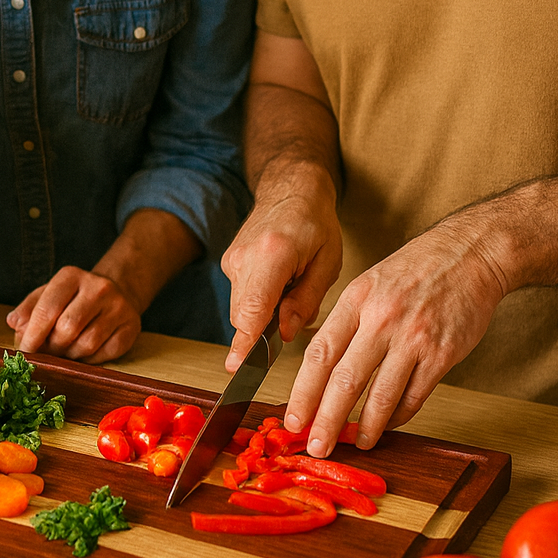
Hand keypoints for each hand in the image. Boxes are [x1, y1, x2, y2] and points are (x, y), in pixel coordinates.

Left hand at [6, 267, 140, 362]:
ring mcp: (118, 307)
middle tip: (47, 352)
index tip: (24, 353)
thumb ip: (29, 309)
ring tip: (66, 350)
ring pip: (86, 345)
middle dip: (52, 347)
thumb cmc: (74, 297)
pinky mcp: (131, 326)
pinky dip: (90, 360)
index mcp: (71, 276)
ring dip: (70, 355)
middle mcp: (98, 287)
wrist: (116, 290)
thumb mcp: (47, 294)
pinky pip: (105, 354)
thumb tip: (15, 324)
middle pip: (66, 330)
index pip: (47, 310)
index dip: (32, 336)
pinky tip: (84, 351)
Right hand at [221, 162, 341, 367]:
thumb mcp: (327, 263)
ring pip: (242, 309)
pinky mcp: (230, 263)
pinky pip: (242, 297)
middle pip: (244, 315)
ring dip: (264, 315)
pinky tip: (280, 283)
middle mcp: (245, 257)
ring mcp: (233, 260)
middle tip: (292, 319)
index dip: (246, 342)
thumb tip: (283, 334)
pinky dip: (260, 302)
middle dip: (264, 332)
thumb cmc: (315, 224)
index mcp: (274, 253)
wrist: (291, 189)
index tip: (238, 368)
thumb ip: (306, 300)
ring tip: (292, 287)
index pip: (254, 308)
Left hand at [283, 219, 507, 454]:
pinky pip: (415, 395)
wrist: (469, 253)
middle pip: (344, 381)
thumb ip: (347, 322)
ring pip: (381, 395)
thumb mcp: (369, 283)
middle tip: (317, 447)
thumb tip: (322, 368)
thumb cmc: (416, 270)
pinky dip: (399, 415)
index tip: (294, 419)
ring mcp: (413, 338)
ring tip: (358, 443)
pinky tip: (389, 423)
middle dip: (326, 421)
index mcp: (356, 300)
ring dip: (366, 427)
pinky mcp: (443, 354)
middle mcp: (381, 319)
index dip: (303, 392)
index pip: (319, 354)